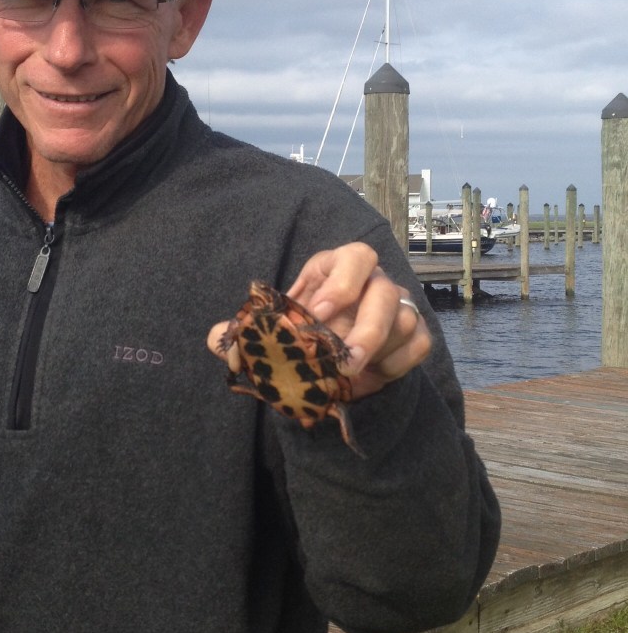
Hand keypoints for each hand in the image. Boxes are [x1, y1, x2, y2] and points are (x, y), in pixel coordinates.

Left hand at [206, 243, 430, 399]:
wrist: (332, 367)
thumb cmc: (302, 338)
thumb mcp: (273, 335)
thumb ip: (247, 334)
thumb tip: (214, 339)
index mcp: (335, 270)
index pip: (352, 257)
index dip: (341, 282)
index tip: (319, 313)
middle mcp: (372, 283)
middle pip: (384, 290)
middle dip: (367, 327)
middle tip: (344, 361)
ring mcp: (397, 307)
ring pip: (404, 318)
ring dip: (379, 349)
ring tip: (351, 373)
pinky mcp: (414, 335)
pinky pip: (418, 343)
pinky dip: (399, 363)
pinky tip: (376, 375)